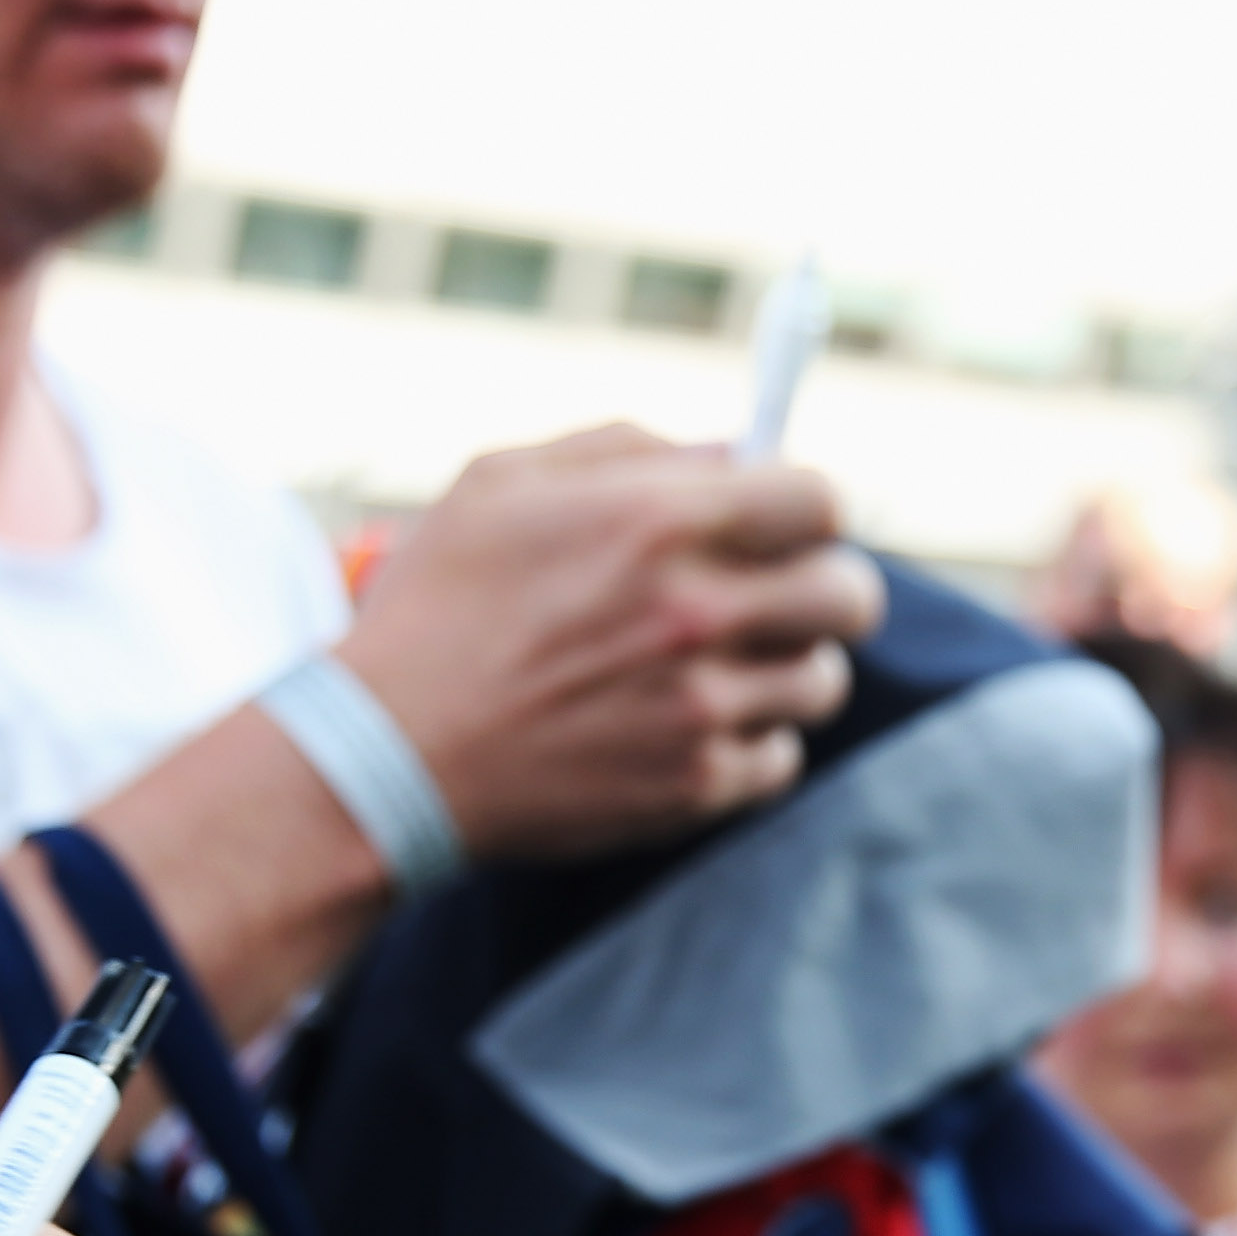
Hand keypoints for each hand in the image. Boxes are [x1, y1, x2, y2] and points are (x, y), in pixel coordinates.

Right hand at [340, 429, 877, 860]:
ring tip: (712, 669)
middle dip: (820, 589)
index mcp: (658, 522)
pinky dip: (747, 745)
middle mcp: (697, 613)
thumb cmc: (435, 607)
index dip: (807, 509)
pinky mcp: (694, 786)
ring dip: (782, 670)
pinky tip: (683, 729)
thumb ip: (623, 449)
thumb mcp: (501, 484)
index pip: (822, 501)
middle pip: (851, 595)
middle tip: (774, 597)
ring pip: (821, 681)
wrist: (385, 756)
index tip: (781, 525)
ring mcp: (702, 708)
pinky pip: (779, 758)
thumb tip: (729, 451)